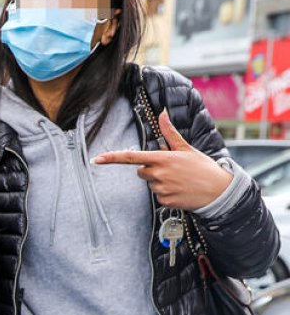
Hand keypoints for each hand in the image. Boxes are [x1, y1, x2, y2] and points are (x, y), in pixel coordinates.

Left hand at [93, 109, 232, 209]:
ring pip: (150, 184)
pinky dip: (167, 193)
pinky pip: (158, 196)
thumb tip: (162, 113)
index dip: (112, 158)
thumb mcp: (186, 148)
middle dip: (152, 169)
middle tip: (172, 170)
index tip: (96, 159)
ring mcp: (161, 189)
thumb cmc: (202, 167)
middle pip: (141, 171)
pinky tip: (180, 190)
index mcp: (162, 159)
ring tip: (179, 180)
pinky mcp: (165, 201)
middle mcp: (158, 174)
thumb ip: (169, 133)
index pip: (131, 157)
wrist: (219, 190)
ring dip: (160, 182)